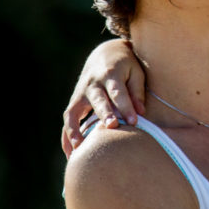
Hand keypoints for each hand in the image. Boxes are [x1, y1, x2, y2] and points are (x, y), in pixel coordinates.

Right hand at [61, 39, 147, 156]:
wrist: (104, 54)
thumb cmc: (126, 66)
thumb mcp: (136, 72)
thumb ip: (137, 91)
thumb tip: (141, 112)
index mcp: (110, 74)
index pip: (118, 92)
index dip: (126, 107)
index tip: (135, 121)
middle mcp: (93, 84)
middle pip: (98, 100)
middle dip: (104, 114)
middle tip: (112, 127)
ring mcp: (80, 94)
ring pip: (74, 112)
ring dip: (76, 130)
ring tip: (81, 149)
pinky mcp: (75, 102)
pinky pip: (68, 121)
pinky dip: (67, 136)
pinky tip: (72, 153)